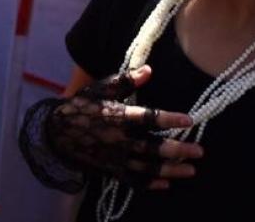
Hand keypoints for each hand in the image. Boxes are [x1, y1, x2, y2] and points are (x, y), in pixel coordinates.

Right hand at [50, 66, 202, 189]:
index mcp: (117, 116)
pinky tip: (166, 183)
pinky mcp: (110, 169)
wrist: (55, 133)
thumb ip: (124, 81)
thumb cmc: (80, 107)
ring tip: (191, 170)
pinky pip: (133, 180)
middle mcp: (118, 139)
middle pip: (153, 147)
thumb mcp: (98, 89)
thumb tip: (149, 70)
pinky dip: (150, 183)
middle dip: (178, 150)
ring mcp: (115, 157)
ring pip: (148, 167)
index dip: (169, 119)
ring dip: (172, 169)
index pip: (148, 118)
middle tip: (199, 151)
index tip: (188, 120)